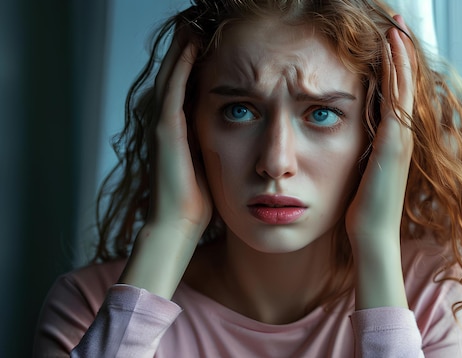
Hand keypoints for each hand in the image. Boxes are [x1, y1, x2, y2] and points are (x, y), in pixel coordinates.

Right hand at [151, 37, 211, 234]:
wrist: (179, 224)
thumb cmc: (198, 201)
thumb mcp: (210, 164)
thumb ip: (215, 145)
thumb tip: (238, 133)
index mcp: (179, 132)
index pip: (185, 90)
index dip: (194, 67)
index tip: (208, 47)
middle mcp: (167, 125)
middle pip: (175, 78)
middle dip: (185, 52)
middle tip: (195, 28)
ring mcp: (163, 127)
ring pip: (171, 78)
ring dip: (181, 52)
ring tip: (191, 29)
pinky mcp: (165, 132)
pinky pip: (173, 91)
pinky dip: (181, 68)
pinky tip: (191, 49)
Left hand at [346, 15, 414, 308]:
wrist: (372, 236)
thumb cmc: (364, 210)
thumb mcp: (362, 173)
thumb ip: (363, 153)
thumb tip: (351, 139)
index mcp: (392, 140)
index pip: (395, 94)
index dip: (394, 66)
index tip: (388, 41)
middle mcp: (401, 136)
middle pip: (405, 84)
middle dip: (401, 52)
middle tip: (397, 23)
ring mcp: (401, 139)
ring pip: (404, 87)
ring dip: (401, 56)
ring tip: (397, 27)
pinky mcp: (394, 144)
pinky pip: (397, 101)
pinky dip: (396, 75)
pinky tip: (392, 53)